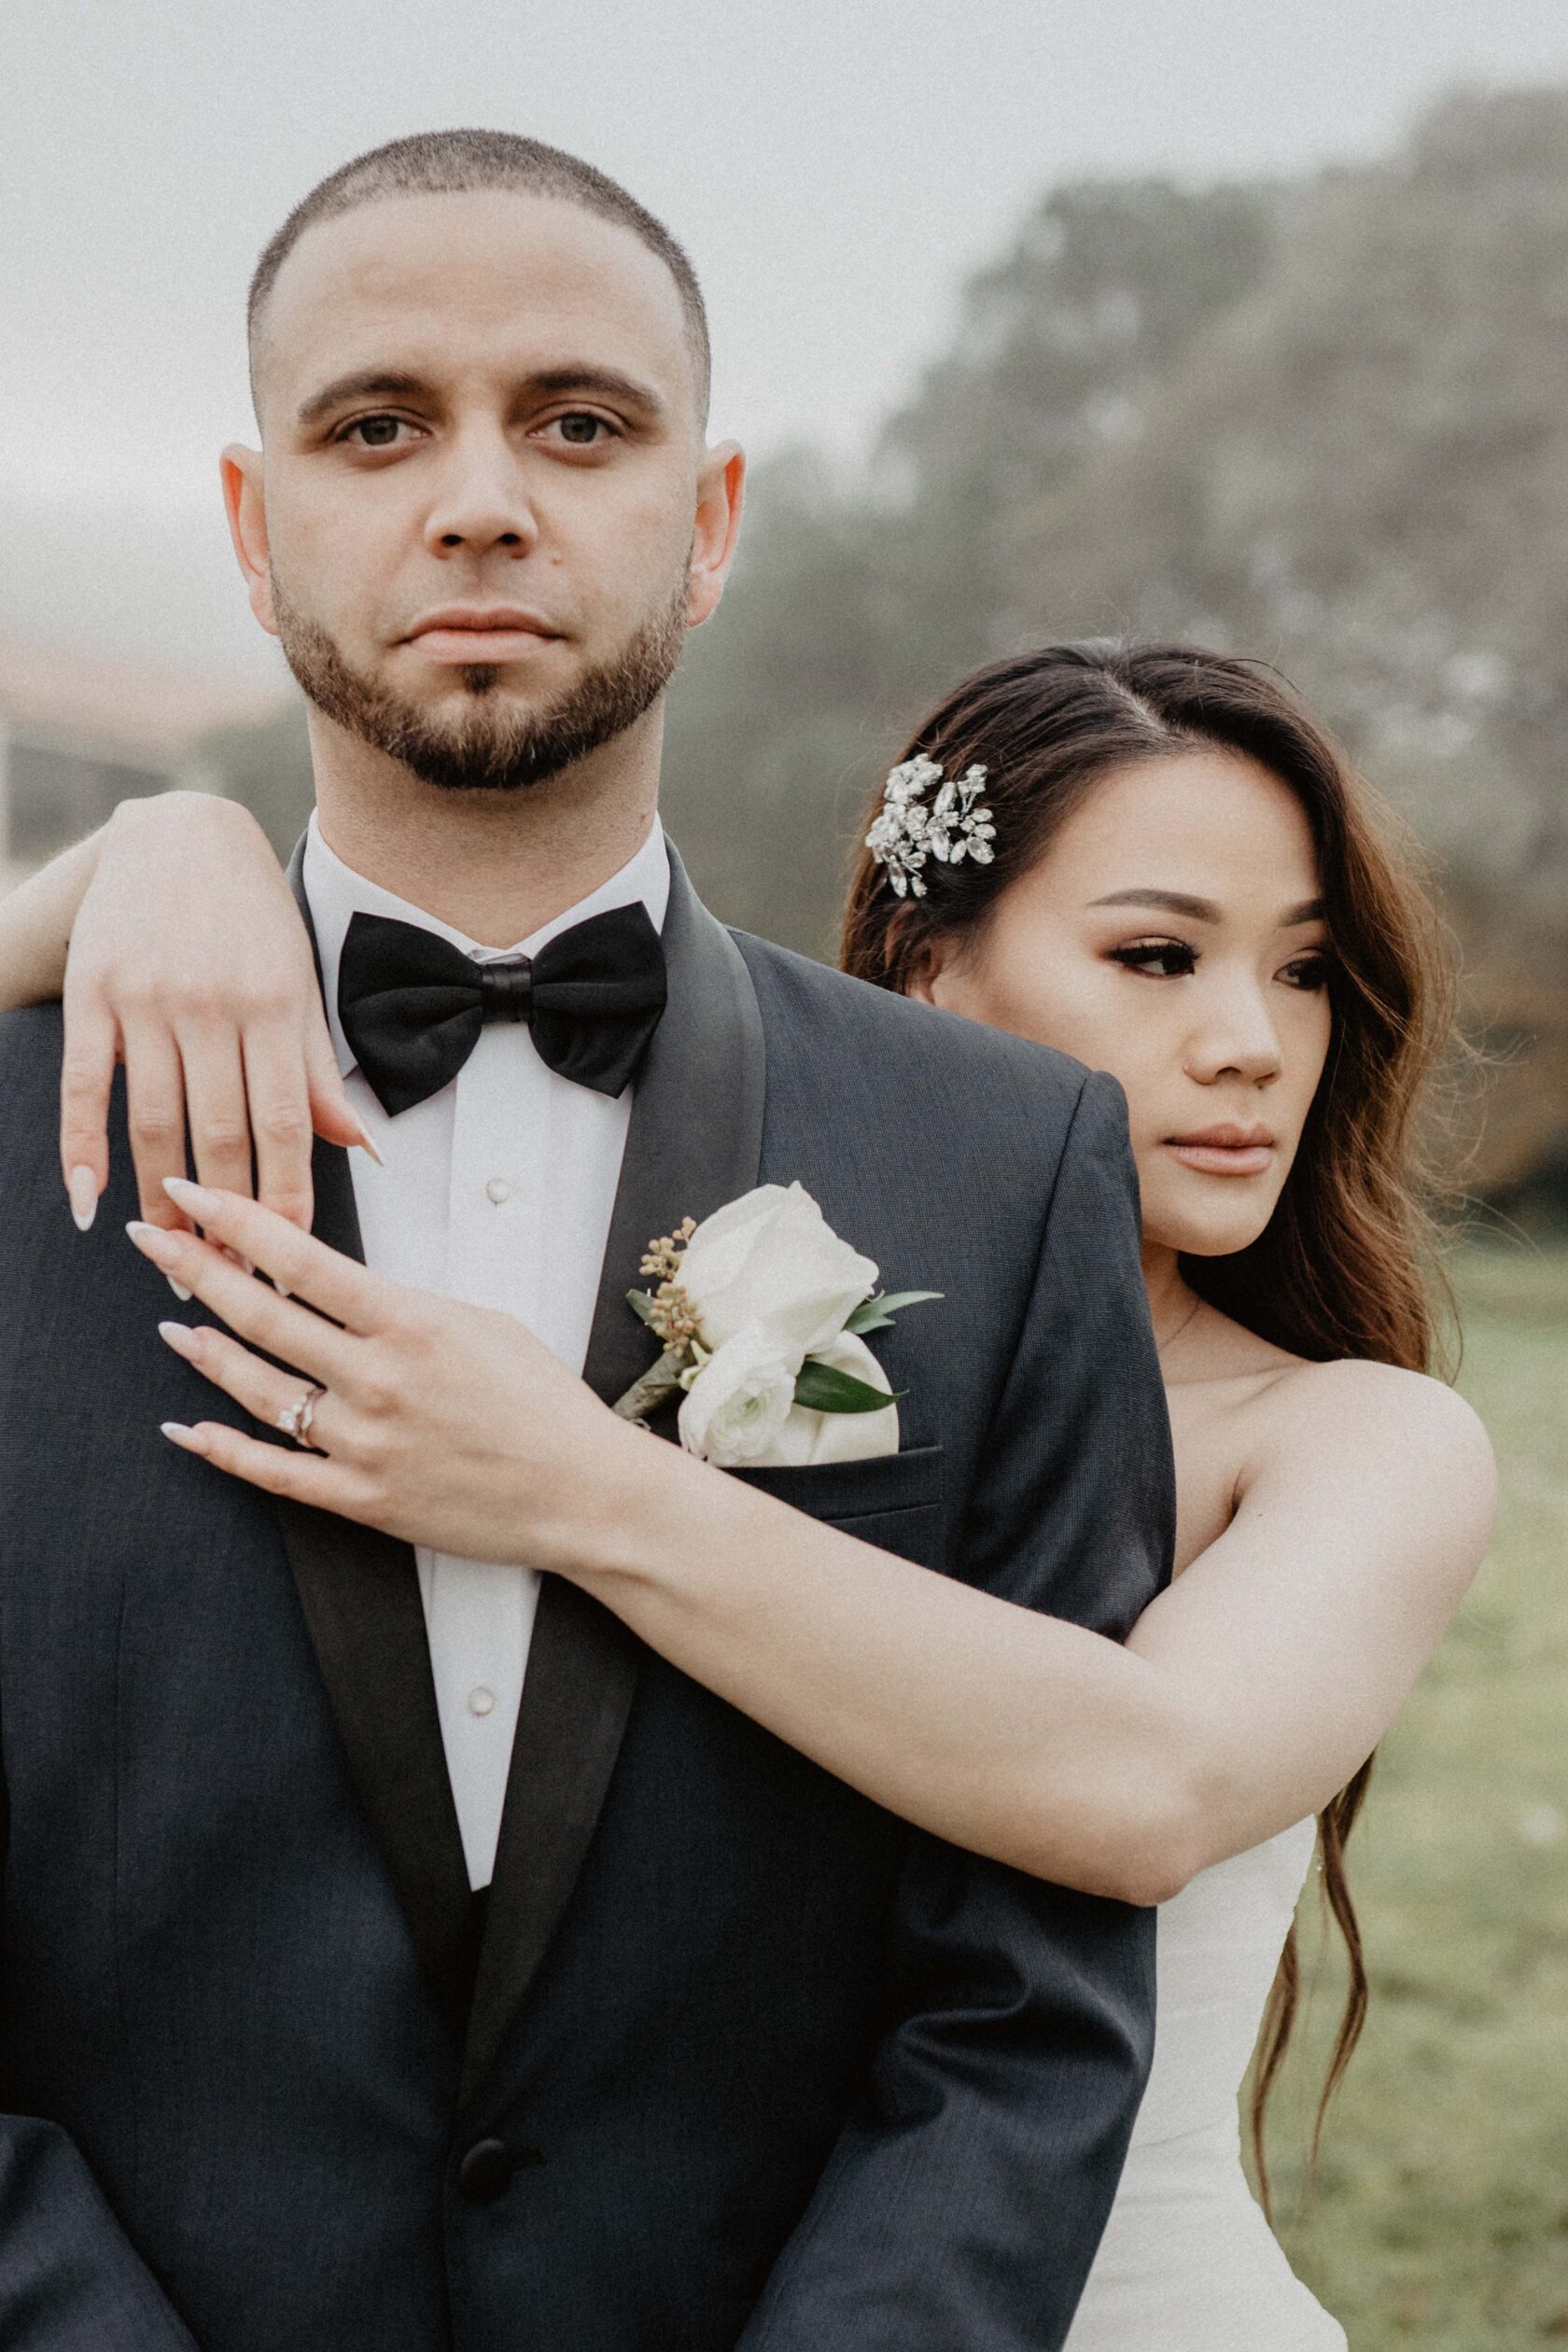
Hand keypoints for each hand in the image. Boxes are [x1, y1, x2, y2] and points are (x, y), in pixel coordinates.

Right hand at [61, 793, 367, 1234]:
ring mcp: (147, 999)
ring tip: (174, 1253)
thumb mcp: (300, 982)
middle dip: (227, 1216)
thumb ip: (319, 1069)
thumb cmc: (253, 919)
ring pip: (155, 1121)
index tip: (288, 1259)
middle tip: (230, 1278)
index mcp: (274, 1005)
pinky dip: (83, 1146)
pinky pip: (86, 1085)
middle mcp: (212, 1005)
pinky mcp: (93, 993)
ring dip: (164, 1198)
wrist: (179, 832)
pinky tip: (90, 1200)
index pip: (283, 1125)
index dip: (285, 1199)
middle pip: (218, 1134)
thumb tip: (362, 1149)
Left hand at [126, 1177, 641, 1567]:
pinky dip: (224, 1450)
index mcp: (411, 1323)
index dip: (236, 1221)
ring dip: (205, 1354)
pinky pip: (276, 1473)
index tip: (192, 1193)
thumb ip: (406, 1307)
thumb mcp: (485, 1323)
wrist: (585, 1492)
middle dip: (196, 1269)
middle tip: (149, 1240)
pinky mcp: (364, 1500)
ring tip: (171, 1323)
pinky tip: (188, 1428)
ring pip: (259, 1391)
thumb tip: (344, 1293)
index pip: (301, 1260)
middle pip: (262, 1316)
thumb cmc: (545, 1404)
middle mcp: (378, 1380)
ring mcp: (365, 1444)